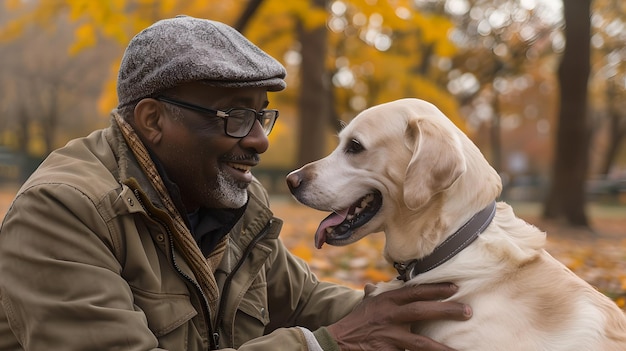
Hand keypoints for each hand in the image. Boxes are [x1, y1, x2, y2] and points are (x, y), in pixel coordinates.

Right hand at [327, 283, 470, 350]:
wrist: (339, 341)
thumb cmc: (356, 320)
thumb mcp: (368, 302)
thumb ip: (378, 293)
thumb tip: (381, 285)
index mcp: (387, 300)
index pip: (415, 291)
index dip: (435, 289)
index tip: (455, 288)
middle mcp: (390, 316)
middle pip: (422, 311)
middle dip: (446, 310)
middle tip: (468, 311)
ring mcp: (389, 336)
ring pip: (420, 343)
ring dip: (441, 347)